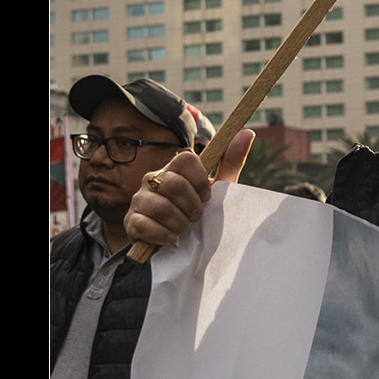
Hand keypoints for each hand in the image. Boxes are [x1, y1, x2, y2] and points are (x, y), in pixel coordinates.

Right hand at [124, 130, 254, 245]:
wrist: (177, 247)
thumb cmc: (196, 214)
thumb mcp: (217, 191)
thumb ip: (230, 163)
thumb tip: (248, 132)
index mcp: (173, 170)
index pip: (185, 158)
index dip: (200, 178)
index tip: (207, 197)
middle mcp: (152, 180)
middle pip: (174, 184)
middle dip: (192, 206)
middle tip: (197, 217)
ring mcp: (139, 201)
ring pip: (161, 207)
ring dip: (180, 224)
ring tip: (184, 230)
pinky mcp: (131, 223)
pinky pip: (146, 226)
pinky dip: (164, 236)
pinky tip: (172, 240)